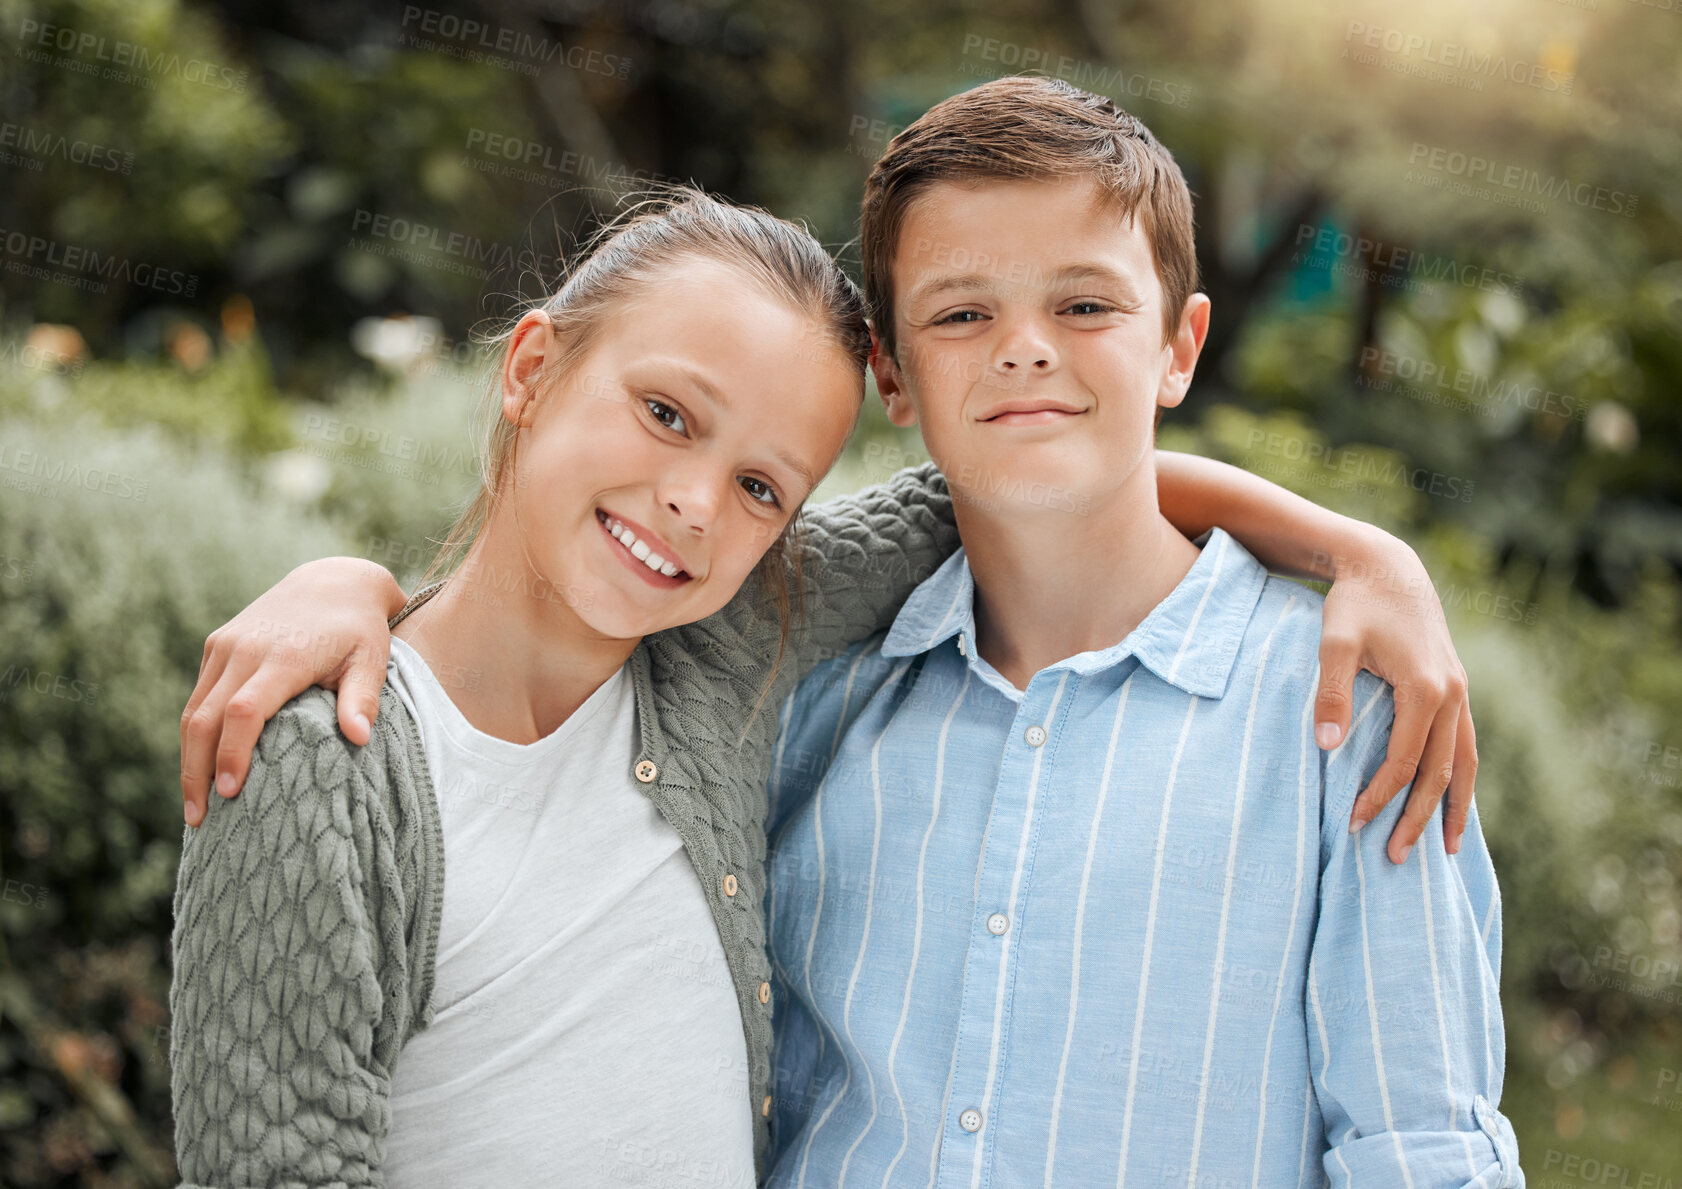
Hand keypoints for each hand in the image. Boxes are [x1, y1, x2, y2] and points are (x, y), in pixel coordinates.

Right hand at [180, 558, 404, 826]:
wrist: (334, 580)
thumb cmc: (359, 630)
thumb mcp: (371, 660)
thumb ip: (363, 699)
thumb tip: (360, 739)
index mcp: (284, 655)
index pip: (245, 711)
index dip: (232, 753)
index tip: (232, 793)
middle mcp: (245, 648)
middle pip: (204, 717)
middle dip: (196, 772)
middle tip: (200, 820)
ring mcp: (225, 645)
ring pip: (193, 710)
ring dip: (188, 759)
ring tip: (195, 807)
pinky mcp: (217, 645)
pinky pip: (198, 696)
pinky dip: (195, 734)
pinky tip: (200, 767)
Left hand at [1313, 533, 1475, 863]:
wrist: (1386, 567)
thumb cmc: (1354, 604)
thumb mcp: (1334, 643)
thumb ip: (1330, 693)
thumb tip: (1326, 747)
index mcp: (1425, 688)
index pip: (1404, 760)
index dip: (1380, 796)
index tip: (1354, 823)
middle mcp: (1453, 694)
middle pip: (1439, 773)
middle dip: (1417, 818)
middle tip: (1396, 859)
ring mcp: (1460, 692)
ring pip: (1464, 763)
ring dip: (1454, 807)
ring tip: (1448, 850)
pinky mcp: (1456, 689)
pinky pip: (1465, 745)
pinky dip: (1460, 778)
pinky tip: (1452, 801)